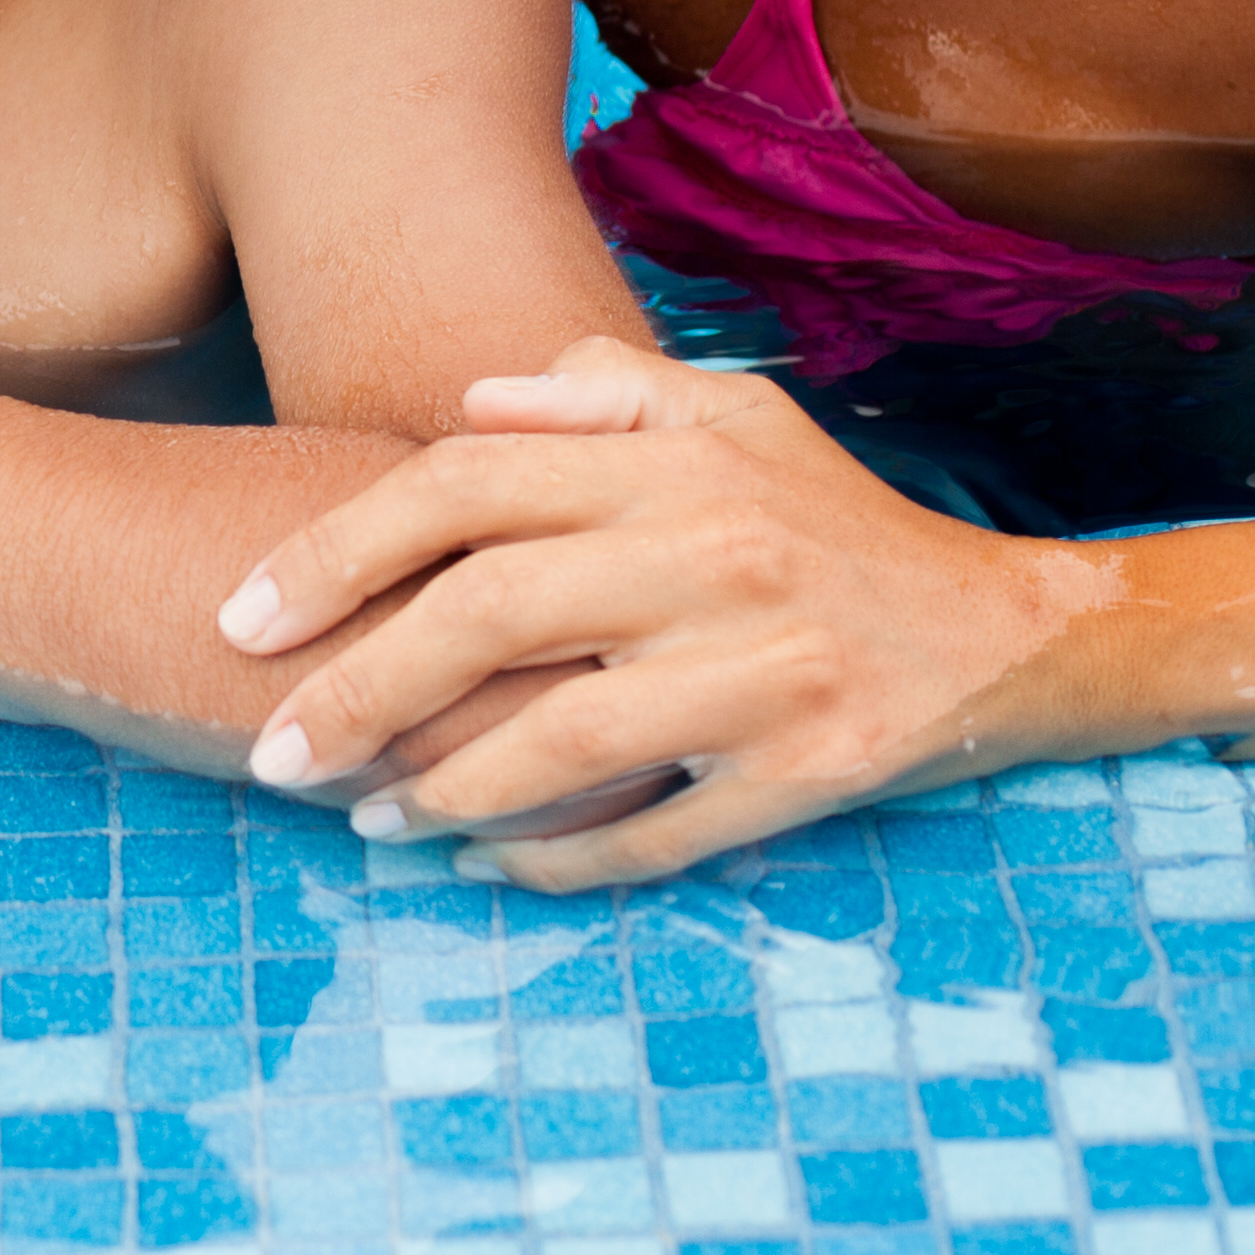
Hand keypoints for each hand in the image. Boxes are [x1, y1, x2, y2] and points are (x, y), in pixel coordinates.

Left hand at [217, 337, 1125, 886]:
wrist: (1013, 632)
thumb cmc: (837, 519)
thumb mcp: (736, 416)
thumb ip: (599, 391)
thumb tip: (470, 399)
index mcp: (671, 464)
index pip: (458, 489)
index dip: (332, 552)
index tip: (241, 618)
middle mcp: (709, 555)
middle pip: (483, 616)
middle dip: (353, 691)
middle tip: (270, 753)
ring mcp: (762, 668)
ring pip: (558, 737)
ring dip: (437, 791)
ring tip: (360, 821)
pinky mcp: (807, 769)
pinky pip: (652, 831)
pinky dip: (554, 858)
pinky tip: (480, 863)